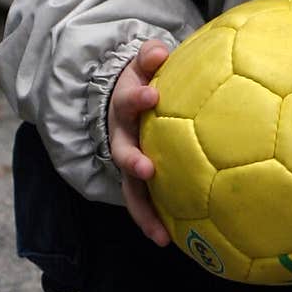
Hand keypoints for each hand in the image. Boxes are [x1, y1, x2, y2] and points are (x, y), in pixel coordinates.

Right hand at [108, 38, 170, 244]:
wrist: (124, 97)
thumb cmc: (146, 79)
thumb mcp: (144, 63)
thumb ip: (150, 55)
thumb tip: (158, 51)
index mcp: (126, 105)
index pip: (128, 99)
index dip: (138, 99)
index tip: (153, 96)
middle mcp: (122, 136)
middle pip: (122, 150)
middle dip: (132, 161)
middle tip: (146, 169)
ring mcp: (127, 161)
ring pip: (130, 189)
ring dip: (143, 210)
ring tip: (160, 233)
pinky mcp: (136, 181)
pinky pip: (143, 204)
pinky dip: (152, 222)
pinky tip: (168, 241)